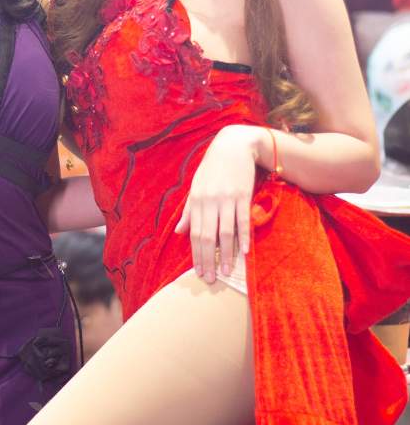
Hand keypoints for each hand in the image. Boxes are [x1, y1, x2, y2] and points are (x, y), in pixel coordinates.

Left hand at [175, 125, 257, 282]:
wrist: (234, 145)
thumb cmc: (213, 168)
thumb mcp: (196, 187)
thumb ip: (189, 210)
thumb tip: (180, 232)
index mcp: (197, 201)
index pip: (195, 233)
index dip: (196, 255)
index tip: (199, 272)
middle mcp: (210, 201)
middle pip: (208, 236)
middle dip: (209, 260)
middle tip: (211, 279)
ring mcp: (227, 199)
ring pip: (226, 232)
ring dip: (227, 254)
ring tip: (227, 272)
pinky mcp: (243, 195)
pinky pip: (243, 220)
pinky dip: (244, 237)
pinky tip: (245, 252)